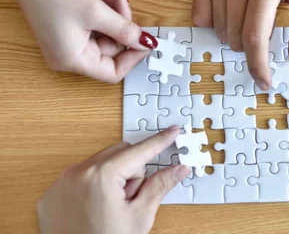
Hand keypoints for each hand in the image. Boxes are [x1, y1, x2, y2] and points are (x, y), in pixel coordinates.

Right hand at [9, 0, 157, 82]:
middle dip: (122, 23)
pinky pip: (96, 25)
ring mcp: (68, 43)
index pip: (113, 72)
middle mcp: (69, 56)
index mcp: (73, 60)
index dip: (133, 56)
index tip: (146, 39)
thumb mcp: (97, 12)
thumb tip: (147, 43)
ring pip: (107, 33)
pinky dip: (103, 10)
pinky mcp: (69, 29)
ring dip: (113, 12)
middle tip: (121, 0)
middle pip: (112, 48)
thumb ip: (125, 31)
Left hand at [37, 126, 190, 233]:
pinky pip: (79, 177)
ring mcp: (61, 184)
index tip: (172, 131)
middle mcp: (77, 174)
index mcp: (102, 177)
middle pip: (120, 153)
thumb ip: (159, 186)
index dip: (160, 141)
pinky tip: (95, 210)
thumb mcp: (139, 217)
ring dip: (113, 178)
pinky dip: (92, 187)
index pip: (140, 151)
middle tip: (134, 198)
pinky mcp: (52, 195)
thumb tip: (178, 169)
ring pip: (100, 164)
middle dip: (133, 170)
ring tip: (113, 208)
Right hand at [192, 0, 288, 88]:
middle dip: (250, 46)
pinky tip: (229, 8)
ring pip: (219, 31)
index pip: (256, 38)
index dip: (258, 65)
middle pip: (236, 39)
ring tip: (248, 11)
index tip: (263, 82)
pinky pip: (200, 18)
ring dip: (234, 35)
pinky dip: (214, 23)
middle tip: (262, 26)